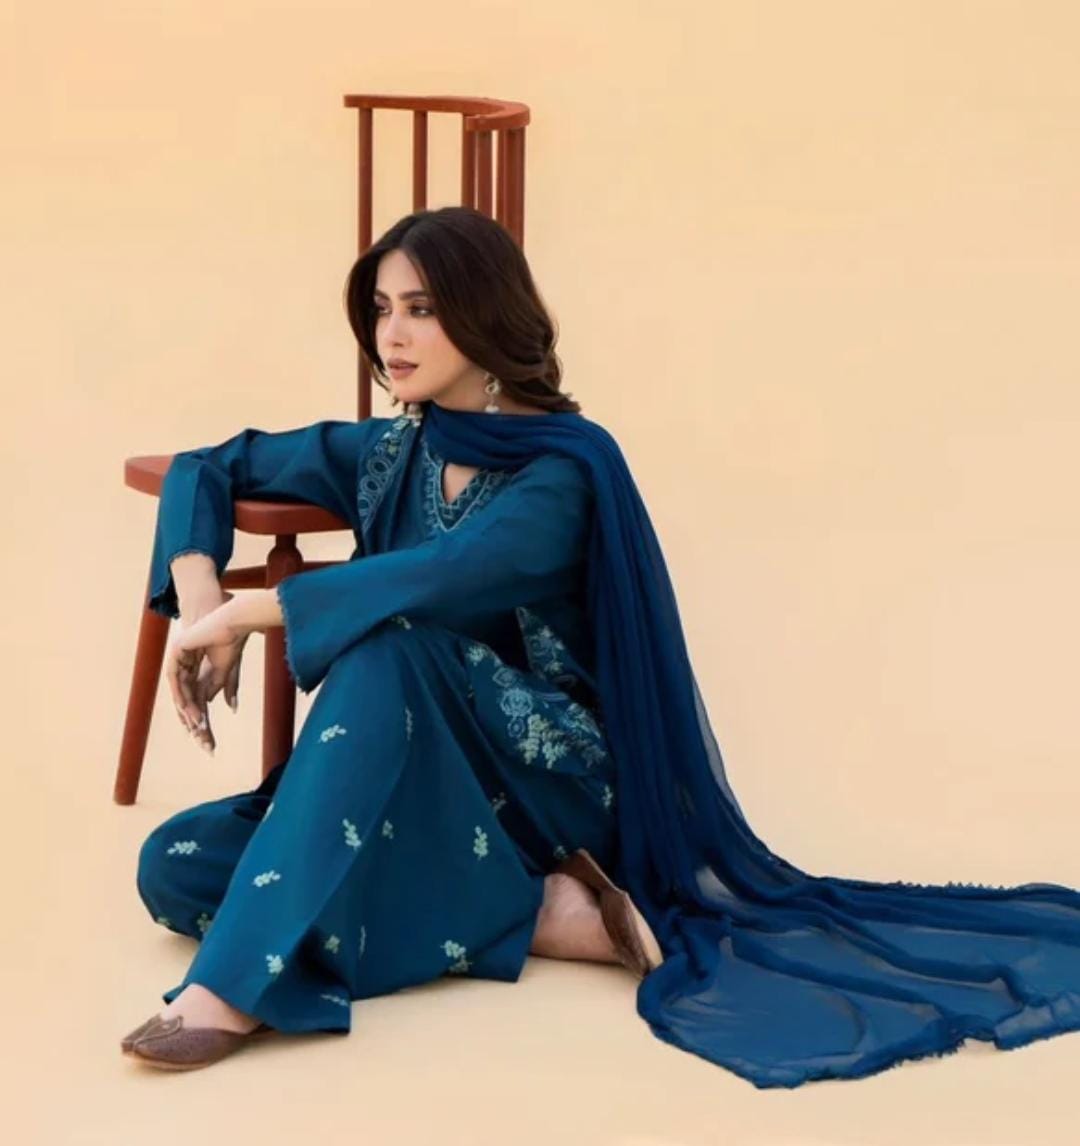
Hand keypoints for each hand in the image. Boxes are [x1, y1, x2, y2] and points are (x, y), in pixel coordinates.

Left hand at [167, 594, 247, 754]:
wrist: (232, 619)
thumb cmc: (231, 638)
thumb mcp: (227, 669)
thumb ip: (222, 685)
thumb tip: (223, 706)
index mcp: (194, 667)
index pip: (195, 699)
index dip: (203, 719)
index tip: (210, 739)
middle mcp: (183, 664)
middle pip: (185, 699)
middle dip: (194, 722)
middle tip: (203, 742)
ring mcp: (177, 657)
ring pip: (179, 692)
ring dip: (189, 712)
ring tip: (198, 729)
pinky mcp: (176, 651)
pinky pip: (176, 680)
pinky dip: (182, 697)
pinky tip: (190, 711)